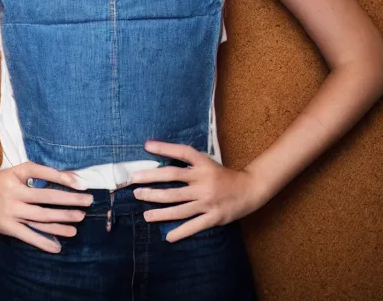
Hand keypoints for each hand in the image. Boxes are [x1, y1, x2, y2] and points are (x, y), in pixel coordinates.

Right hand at [0, 162, 93, 252]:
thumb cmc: (1, 180)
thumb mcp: (19, 171)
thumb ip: (41, 173)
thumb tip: (69, 177)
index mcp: (19, 174)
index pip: (44, 174)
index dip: (63, 178)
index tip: (82, 183)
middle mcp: (16, 193)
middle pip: (47, 198)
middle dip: (69, 201)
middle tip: (88, 202)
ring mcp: (12, 211)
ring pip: (40, 218)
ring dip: (61, 222)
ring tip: (78, 224)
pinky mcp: (7, 227)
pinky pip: (28, 236)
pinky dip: (43, 242)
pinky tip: (58, 246)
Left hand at [129, 140, 266, 241]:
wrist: (248, 190)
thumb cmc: (222, 176)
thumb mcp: (207, 164)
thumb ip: (188, 165)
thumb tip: (162, 163)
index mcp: (203, 164)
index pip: (181, 152)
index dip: (164, 148)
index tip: (146, 147)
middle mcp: (204, 180)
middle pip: (173, 181)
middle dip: (151, 184)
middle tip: (134, 186)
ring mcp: (208, 200)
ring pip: (179, 206)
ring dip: (160, 211)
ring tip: (145, 215)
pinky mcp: (214, 216)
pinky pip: (194, 225)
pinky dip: (180, 231)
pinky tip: (168, 236)